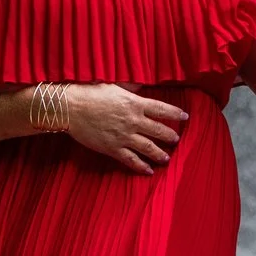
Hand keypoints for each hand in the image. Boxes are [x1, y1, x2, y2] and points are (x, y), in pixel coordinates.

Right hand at [60, 83, 189, 173]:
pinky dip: (141, 166)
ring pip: (148, 147)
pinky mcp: (113, 148)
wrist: (70, 107)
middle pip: (158, 130)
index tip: (185, 117)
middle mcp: (133, 121)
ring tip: (167, 158)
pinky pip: (131, 160)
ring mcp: (124, 136)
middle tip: (176, 139)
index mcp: (135, 103)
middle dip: (170, 136)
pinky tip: (148, 171)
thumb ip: (130, 88)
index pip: (162, 109)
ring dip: (159, 153)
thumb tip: (141, 87)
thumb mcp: (114, 85)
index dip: (175, 114)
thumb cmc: (90, 92)